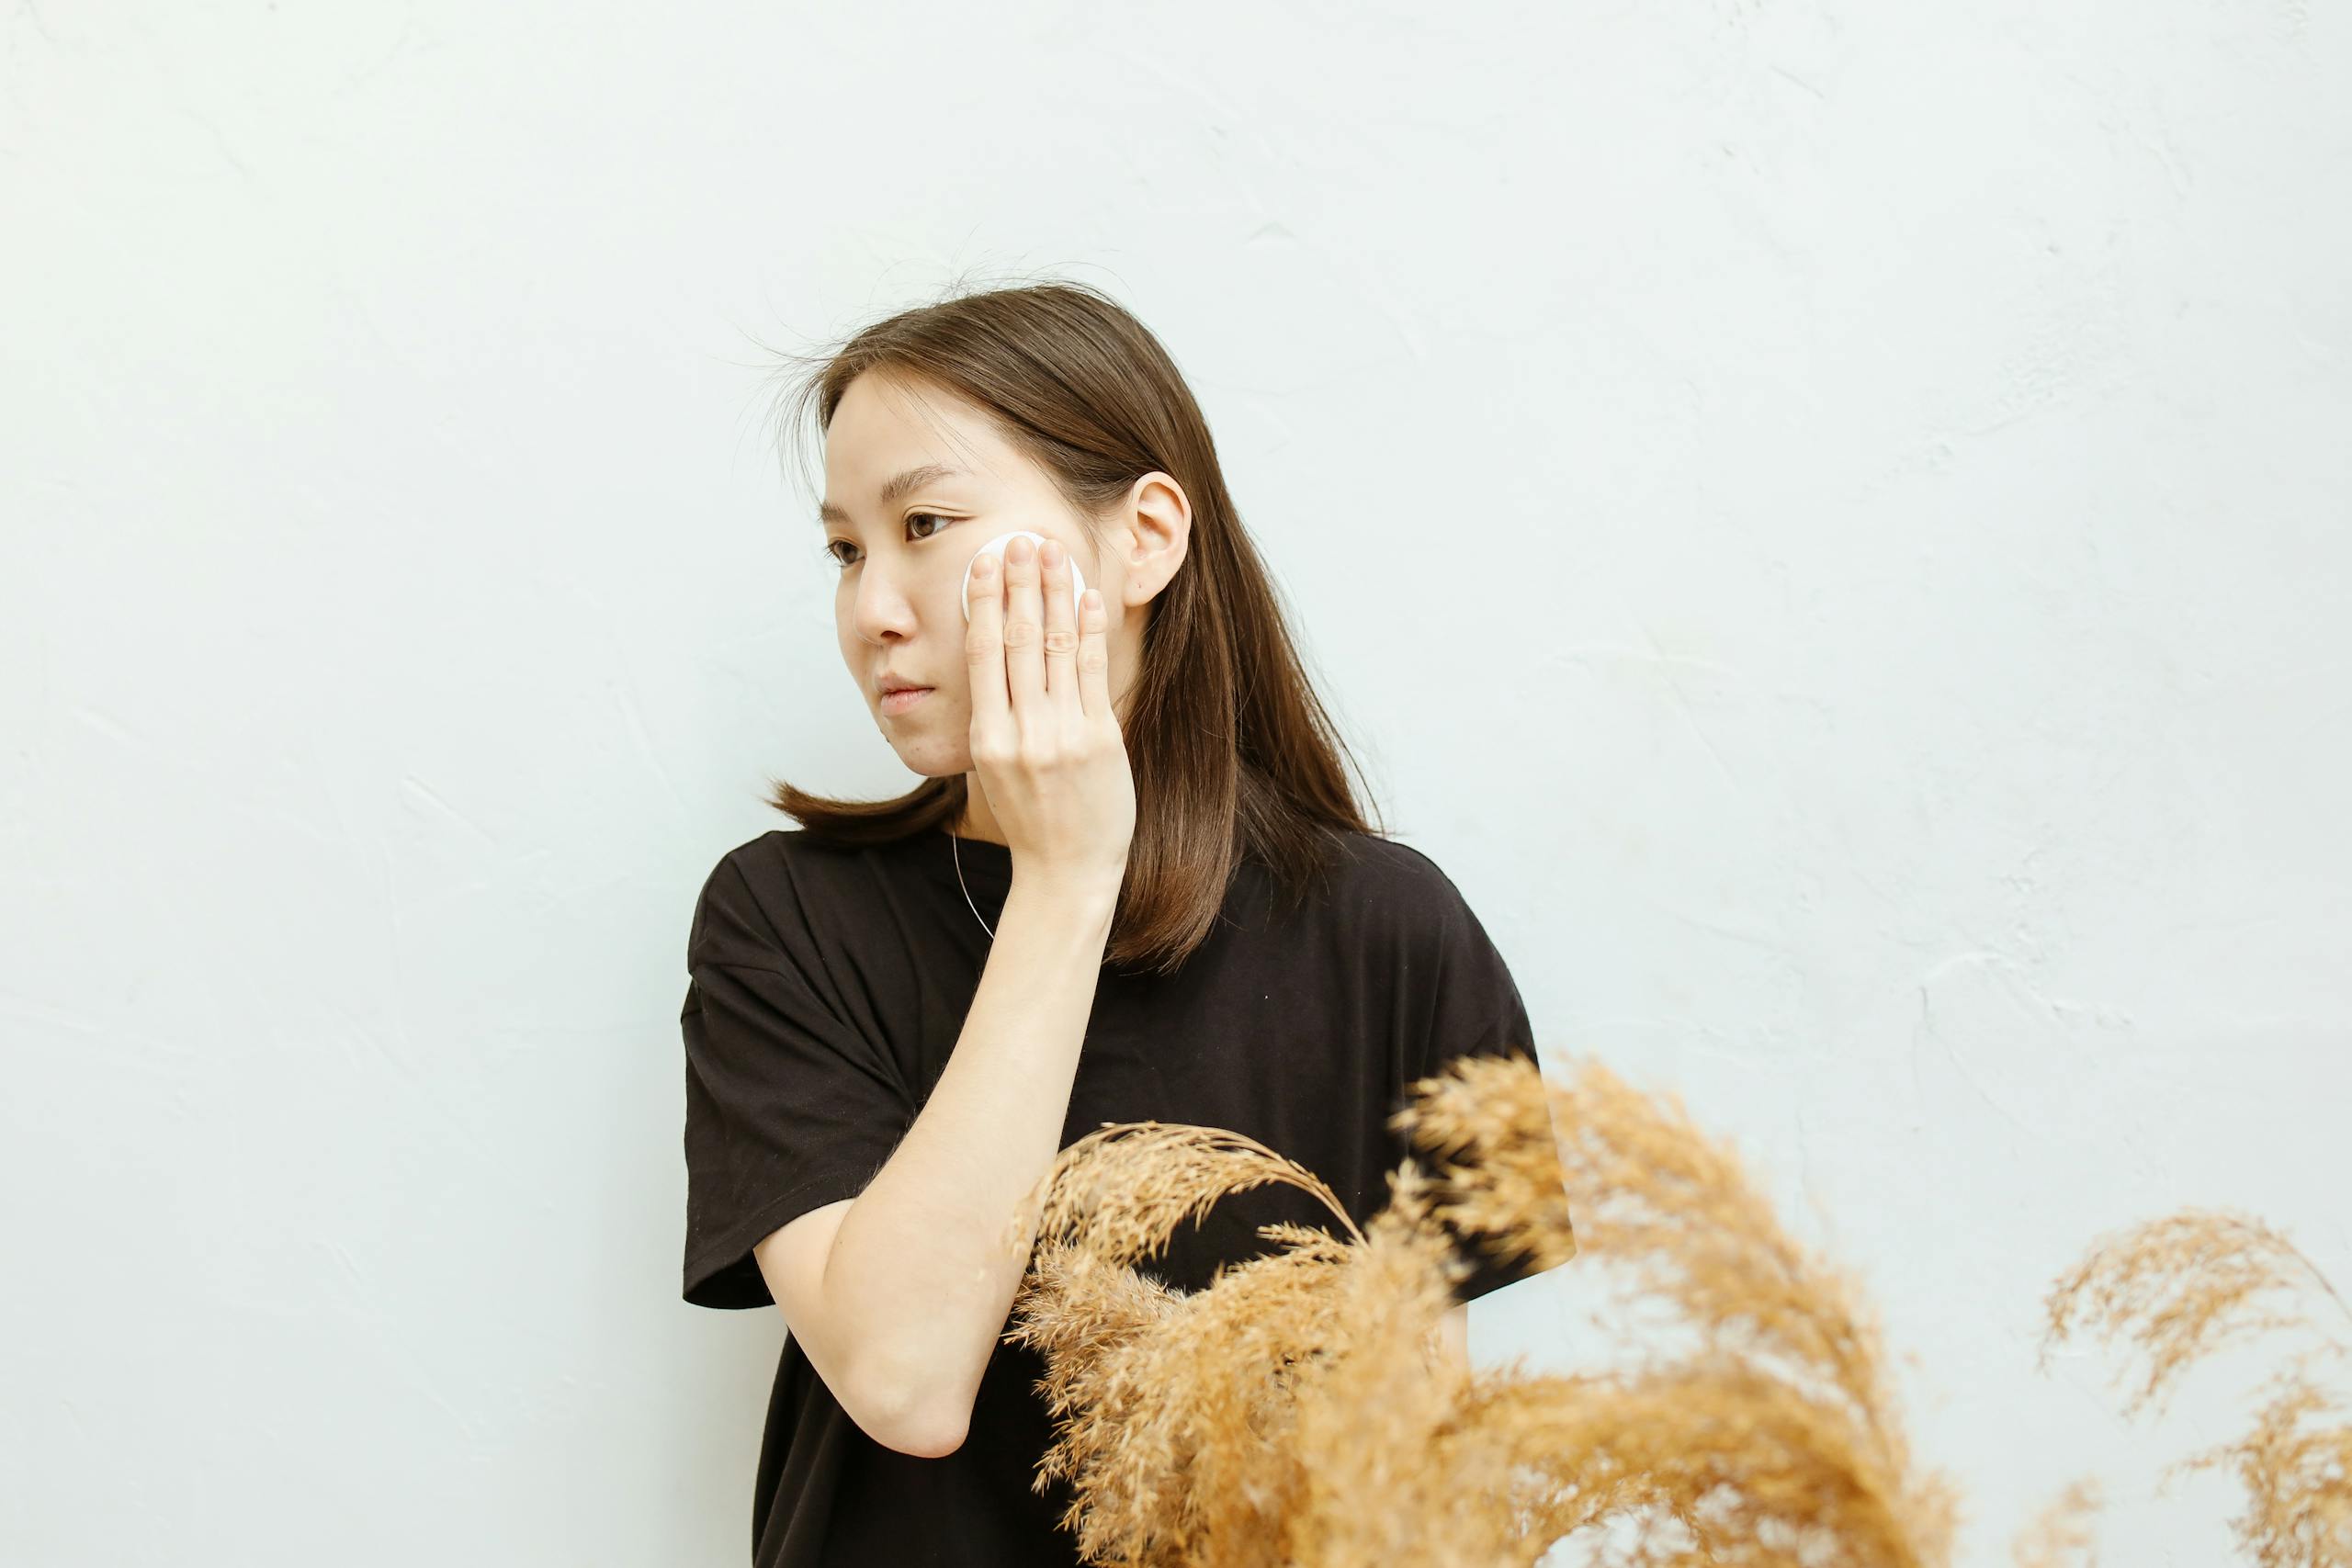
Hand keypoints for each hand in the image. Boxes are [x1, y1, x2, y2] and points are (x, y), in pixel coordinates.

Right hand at [964, 533, 1135, 892]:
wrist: (1067, 870)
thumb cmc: (1032, 818)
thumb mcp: (993, 767)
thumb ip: (992, 716)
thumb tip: (989, 660)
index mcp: (987, 736)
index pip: (982, 651)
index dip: (985, 601)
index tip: (987, 561)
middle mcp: (1020, 731)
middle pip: (1017, 639)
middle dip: (1020, 583)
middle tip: (1021, 538)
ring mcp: (1061, 734)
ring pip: (1054, 647)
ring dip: (1055, 593)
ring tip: (1054, 553)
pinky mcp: (1099, 739)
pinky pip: (1091, 673)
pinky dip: (1088, 630)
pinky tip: (1087, 598)